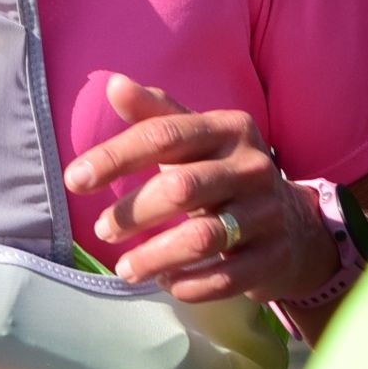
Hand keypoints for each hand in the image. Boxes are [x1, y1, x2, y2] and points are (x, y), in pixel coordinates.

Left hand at [62, 74, 338, 304]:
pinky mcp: (274, 257)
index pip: (164, 136)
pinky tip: (165, 283)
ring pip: (203, 238)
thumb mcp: (197, 139)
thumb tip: (113, 83)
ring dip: (154, 257)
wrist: (293, 223)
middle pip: (181, 189)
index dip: (115, 157)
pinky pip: (226, 277)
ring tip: (124, 269)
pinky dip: (190, 285)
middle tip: (103, 230)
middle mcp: (253, 166)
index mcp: (229, 129)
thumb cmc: (224, 173)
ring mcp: (268, 213)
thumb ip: (156, 115)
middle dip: (133, 213)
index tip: (75, 180)